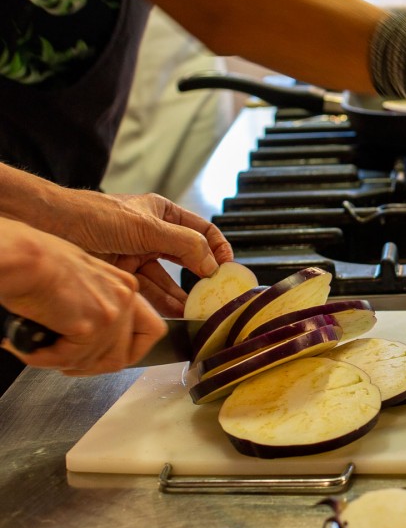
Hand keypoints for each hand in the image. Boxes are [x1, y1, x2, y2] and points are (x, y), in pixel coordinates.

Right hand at [0, 221, 166, 375]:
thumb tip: (87, 333)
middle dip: (92, 366)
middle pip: (126, 354)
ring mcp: (112, 313)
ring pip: (97, 362)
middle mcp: (125, 298)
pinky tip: (27, 348)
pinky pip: (70, 359)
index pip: (149, 330)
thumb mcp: (80, 279)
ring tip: (39, 353)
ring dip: (66, 364)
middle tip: (65, 363)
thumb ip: (94, 304)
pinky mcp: (92, 326)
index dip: (129, 350)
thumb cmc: (36, 261)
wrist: (20, 255)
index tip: (104, 356)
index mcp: (124, 286)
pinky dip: (45, 359)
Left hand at [52, 190, 234, 315]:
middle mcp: (153, 234)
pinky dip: (162, 303)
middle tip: (214, 295)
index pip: (202, 231)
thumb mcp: (148, 227)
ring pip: (168, 279)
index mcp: (163, 214)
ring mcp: (138, 255)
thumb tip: (211, 264)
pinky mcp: (124, 274)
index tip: (228, 268)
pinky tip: (174, 313)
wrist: (54, 228)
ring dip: (182, 295)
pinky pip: (149, 291)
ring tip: (195, 311)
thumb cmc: (98, 216)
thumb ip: (185, 244)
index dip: (218, 248)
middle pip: (187, 258)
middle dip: (201, 278)